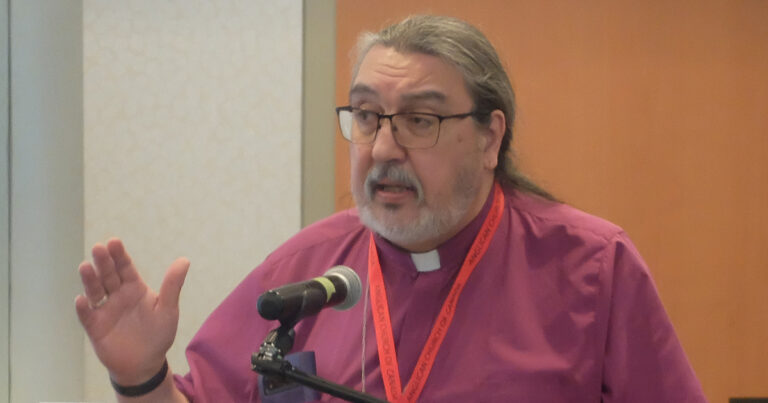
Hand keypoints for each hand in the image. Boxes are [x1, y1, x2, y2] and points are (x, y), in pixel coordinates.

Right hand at [75, 238, 189, 384]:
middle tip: (98, 248)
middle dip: (103, 262)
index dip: (119, 255)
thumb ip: (173, 285)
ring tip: (85, 267)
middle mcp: (117, 296)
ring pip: (95, 291)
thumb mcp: (168, 309)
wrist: (145, 364)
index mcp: (135, 288)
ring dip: (89, 280)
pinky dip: (83, 308)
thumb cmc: (158, 334)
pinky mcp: (95, 327)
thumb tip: (184, 260)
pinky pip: (87, 316)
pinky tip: (81, 299)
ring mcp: (105, 310)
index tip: (113, 241)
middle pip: (108, 275)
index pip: (125, 268)